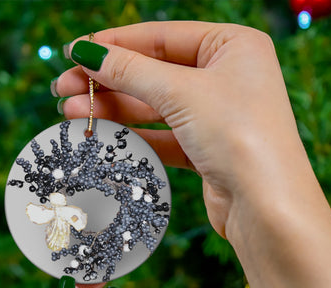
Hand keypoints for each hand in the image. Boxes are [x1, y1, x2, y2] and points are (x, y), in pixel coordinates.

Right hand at [55, 21, 305, 238]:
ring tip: (71, 113)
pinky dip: (135, 136)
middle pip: (156, 72)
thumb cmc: (238, 135)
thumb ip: (131, 71)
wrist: (267, 207)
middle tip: (63, 89)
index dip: (115, 44)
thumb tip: (86, 52)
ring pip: (157, 106)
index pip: (162, 37)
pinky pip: (165, 136)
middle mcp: (229, 77)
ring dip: (115, 109)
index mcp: (233, 46)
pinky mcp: (210, 150)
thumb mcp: (181, 93)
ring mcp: (219, 116)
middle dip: (109, 81)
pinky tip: (103, 135)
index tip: (74, 52)